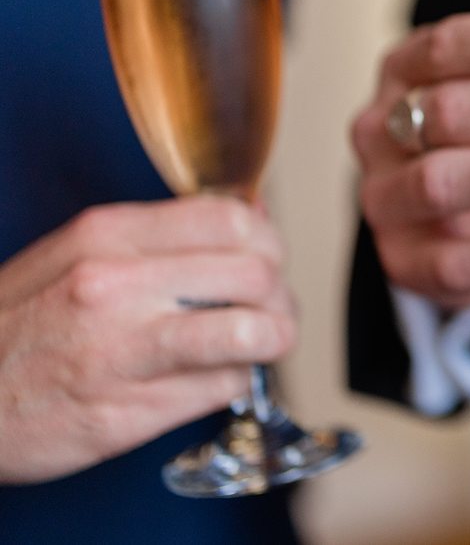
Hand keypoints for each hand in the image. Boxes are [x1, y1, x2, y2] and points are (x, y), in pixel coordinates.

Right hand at [0, 197, 294, 484]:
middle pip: (256, 275)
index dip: (269, 242)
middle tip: (271, 310)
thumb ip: (160, 238)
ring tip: (261, 344)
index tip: (267, 259)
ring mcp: (123, 350)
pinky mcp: (126, 412)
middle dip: (280, 294)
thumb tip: (249, 220)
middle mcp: (117, 287)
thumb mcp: (77, 255)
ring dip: (273, 339)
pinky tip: (215, 378)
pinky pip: (223, 387)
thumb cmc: (18, 327)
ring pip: (252, 332)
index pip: (232, 221)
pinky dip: (237, 381)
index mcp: (106, 237)